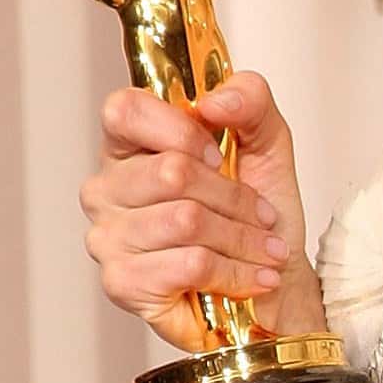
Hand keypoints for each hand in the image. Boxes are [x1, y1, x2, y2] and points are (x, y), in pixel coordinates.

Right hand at [81, 70, 311, 350]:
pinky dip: (234, 272)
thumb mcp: (267, 140)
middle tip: (262, 215)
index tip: (220, 155)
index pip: (124, 111)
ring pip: (186, 221)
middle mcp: (108, 188)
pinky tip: (249, 276)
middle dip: (235, 197)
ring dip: (243, 238)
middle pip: (172, 171)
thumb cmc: (259, 211)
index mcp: (131, 144)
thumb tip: (216, 101)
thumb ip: (249, 99)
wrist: (273, 279)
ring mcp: (108, 237)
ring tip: (263, 250)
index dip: (181, 130)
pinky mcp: (122, 283)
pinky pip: (188, 265)